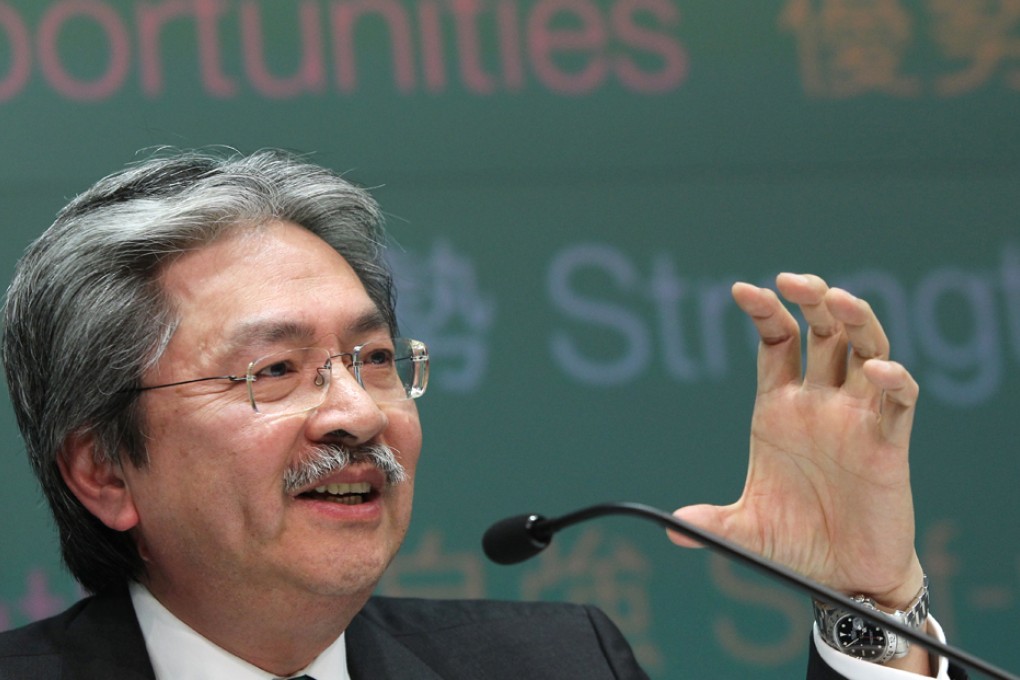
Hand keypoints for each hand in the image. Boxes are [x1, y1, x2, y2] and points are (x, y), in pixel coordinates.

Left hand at [669, 273, 922, 609]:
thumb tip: (671, 528)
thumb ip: (712, 524)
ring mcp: (856, 417)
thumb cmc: (796, 542)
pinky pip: (897, 401)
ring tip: (836, 300)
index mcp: (779, 407)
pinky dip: (892, 382)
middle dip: (811, 299)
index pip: (776, 341)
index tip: (743, 290)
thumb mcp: (746, 530)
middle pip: (822, 331)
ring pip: (865, 349)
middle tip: (792, 280)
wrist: (843, 576)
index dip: (765, 312)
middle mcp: (819, 402)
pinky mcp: (889, 443)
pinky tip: (877, 372)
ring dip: (854, 320)